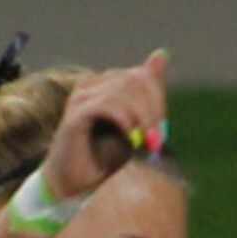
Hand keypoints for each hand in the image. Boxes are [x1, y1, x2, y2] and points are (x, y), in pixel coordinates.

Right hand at [42, 49, 169, 199]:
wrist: (75, 184)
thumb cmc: (104, 156)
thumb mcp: (135, 125)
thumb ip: (148, 96)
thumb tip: (162, 53)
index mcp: (106, 84)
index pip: (141, 76)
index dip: (157, 100)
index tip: (162, 129)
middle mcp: (92, 84)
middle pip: (134, 80)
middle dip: (152, 110)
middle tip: (157, 138)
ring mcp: (82, 97)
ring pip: (123, 91)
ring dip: (142, 118)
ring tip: (146, 142)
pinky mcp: (76, 114)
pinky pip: (107, 105)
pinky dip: (125, 121)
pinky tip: (130, 136)